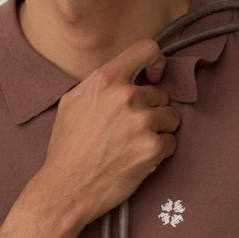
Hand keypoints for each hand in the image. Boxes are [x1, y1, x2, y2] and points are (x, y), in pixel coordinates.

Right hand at [34, 37, 179, 227]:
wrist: (67, 188)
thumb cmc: (67, 148)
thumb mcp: (71, 102)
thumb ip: (97, 84)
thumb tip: (118, 76)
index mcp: (106, 80)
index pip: (146, 49)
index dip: (156, 61)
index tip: (154, 75)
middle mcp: (127, 96)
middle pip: (161, 94)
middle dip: (151, 110)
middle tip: (130, 130)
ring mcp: (142, 122)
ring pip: (170, 117)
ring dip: (158, 130)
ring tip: (133, 144)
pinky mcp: (153, 147)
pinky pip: (171, 142)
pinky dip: (159, 151)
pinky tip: (138, 159)